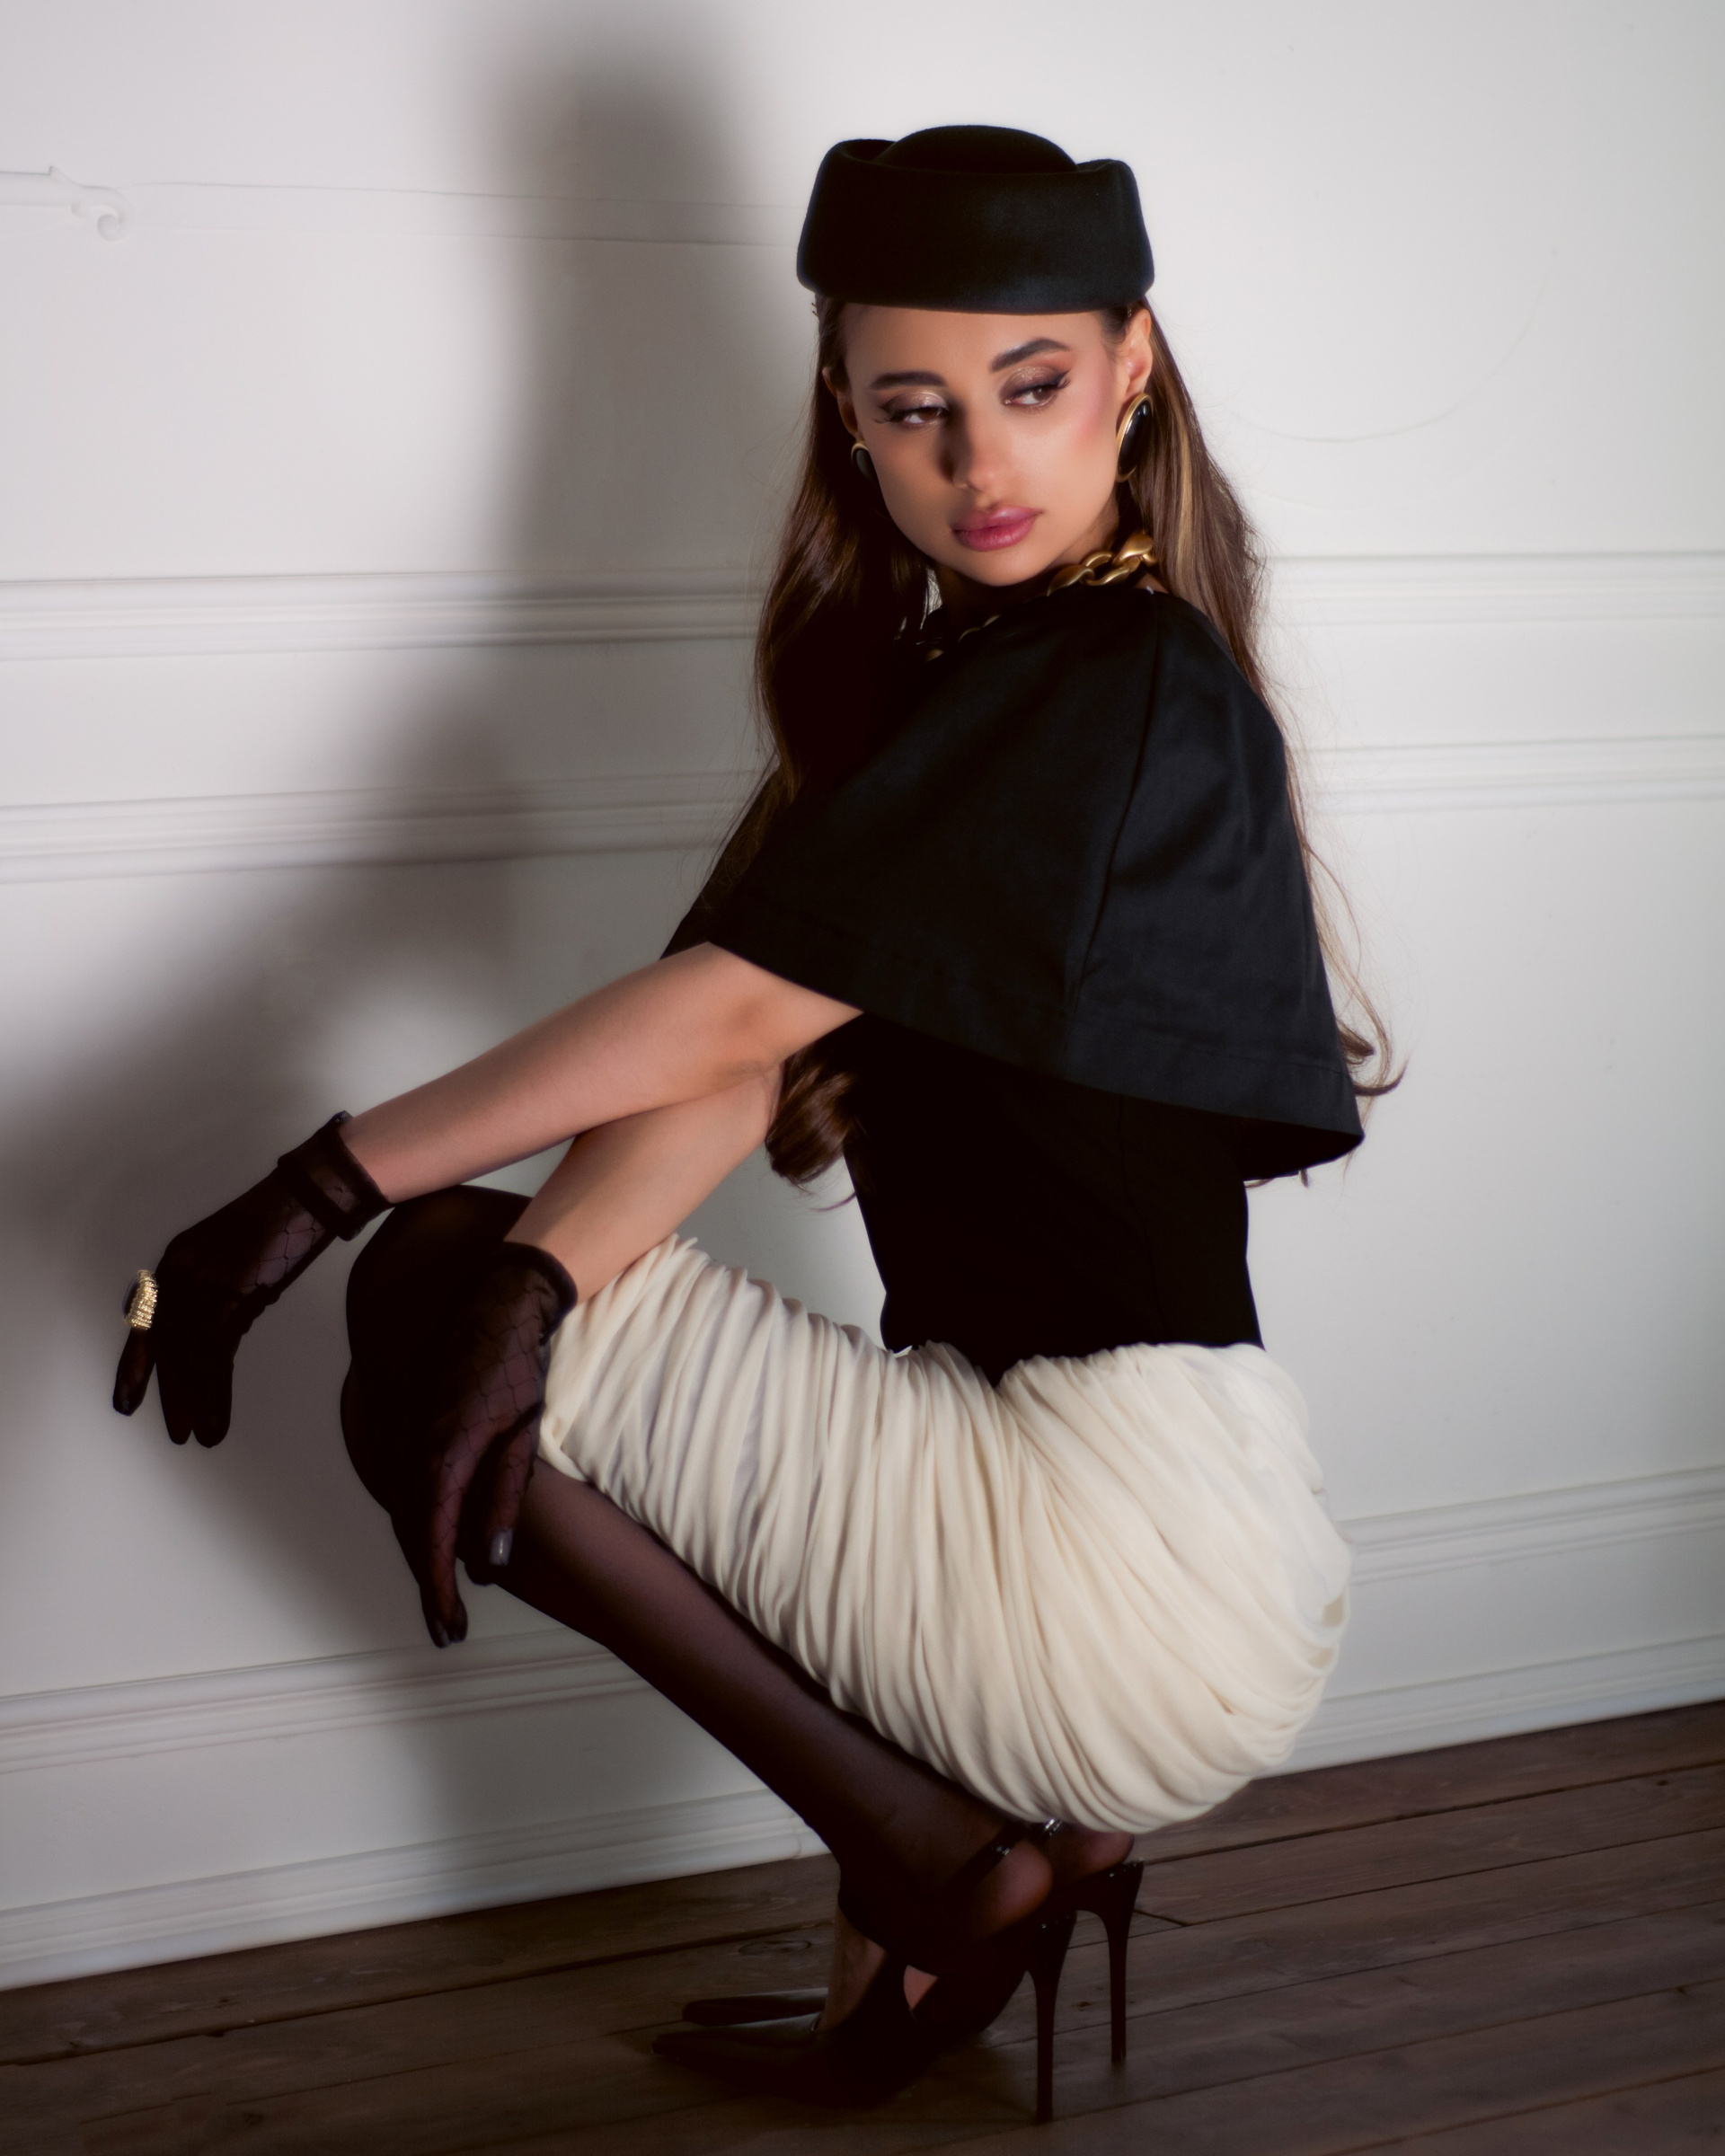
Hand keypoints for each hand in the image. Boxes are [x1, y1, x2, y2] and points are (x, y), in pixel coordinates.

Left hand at [113, 1115, 386, 1445]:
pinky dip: (214, 1393)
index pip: (146, 1321)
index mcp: (177, 1259)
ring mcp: (204, 1284)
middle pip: (163, 1345)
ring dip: (190, 1401)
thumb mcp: (236, 1250)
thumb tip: (224, 1321)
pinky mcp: (230, 1296)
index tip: (128, 1396)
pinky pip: (213, 1357)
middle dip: (166, 1391)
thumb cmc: (283, 1216)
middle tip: (172, 1429)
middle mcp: (181, 1272)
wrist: (310, 1194)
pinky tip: (215, 1419)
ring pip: (186, 1357)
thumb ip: (220, 1284)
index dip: (137, 1363)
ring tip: (192, 1434)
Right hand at [397, 1241, 576, 1645]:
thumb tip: (489, 1564)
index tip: (449, 1631)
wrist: (495, 1303)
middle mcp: (412, 1452)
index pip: (433, 1545)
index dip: (439, 1594)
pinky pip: (408, 1484)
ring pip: (407, 1511)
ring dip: (424, 1553)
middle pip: (413, 1535)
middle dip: (430, 1585)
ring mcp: (405, 1436)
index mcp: (441, 1460)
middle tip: (448, 1629)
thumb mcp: (520, 1440)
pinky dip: (419, 1519)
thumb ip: (503, 1502)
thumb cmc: (516, 1369)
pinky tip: (436, 1536)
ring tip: (444, 1595)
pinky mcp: (409, 1424)